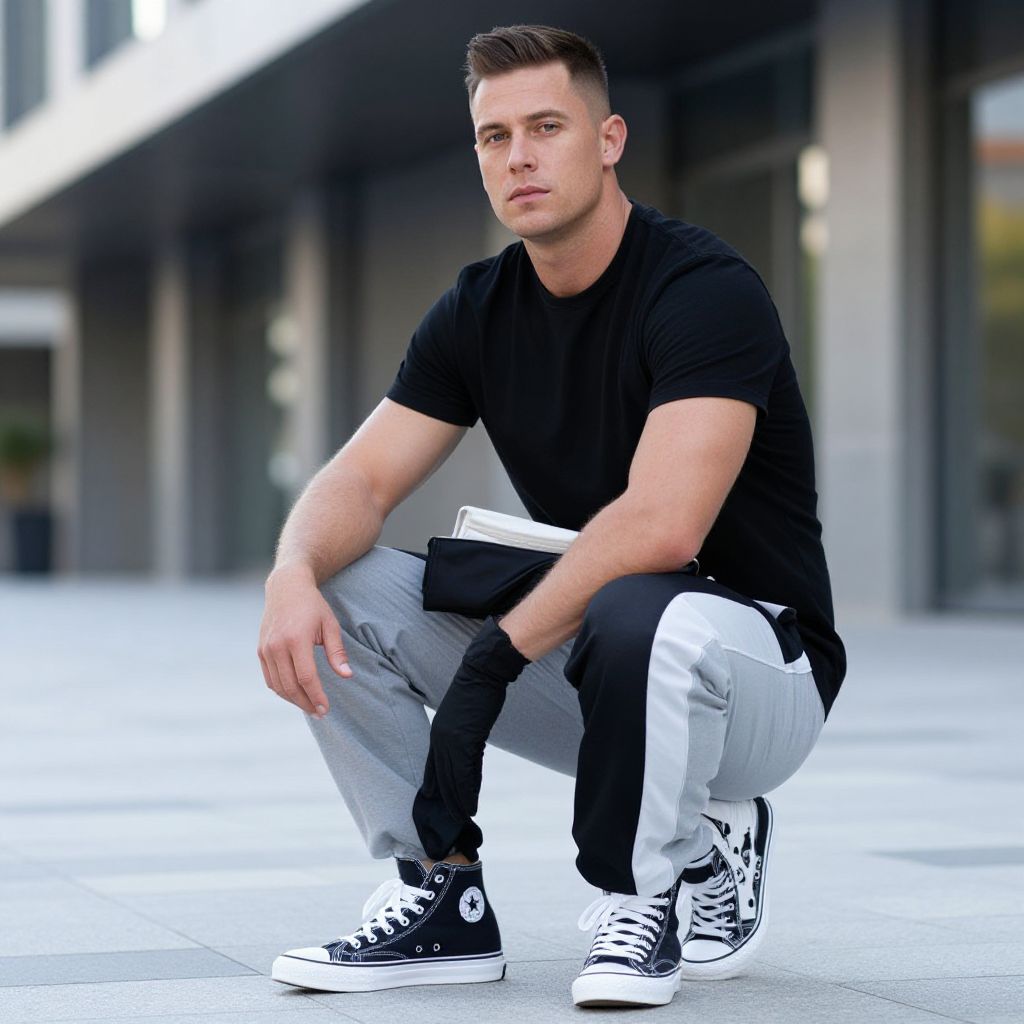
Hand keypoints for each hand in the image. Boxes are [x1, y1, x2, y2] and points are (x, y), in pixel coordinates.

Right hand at [258, 563, 351, 717]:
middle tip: (320, 712)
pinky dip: (282, 690)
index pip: (306, 677)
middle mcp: (277, 646)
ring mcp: (266, 649)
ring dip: (293, 700)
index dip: (316, 696)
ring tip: (310, 706)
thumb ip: (337, 652)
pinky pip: (270, 678)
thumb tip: (347, 676)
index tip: (326, 709)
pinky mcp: (261, 651)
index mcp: (296, 639)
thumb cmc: (313, 606)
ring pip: (278, 686)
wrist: (286, 588)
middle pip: (290, 686)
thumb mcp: (330, 625)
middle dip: (306, 703)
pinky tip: (295, 694)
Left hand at [413, 616, 529, 859]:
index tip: (438, 807)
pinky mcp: (466, 738)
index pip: (435, 769)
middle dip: (444, 800)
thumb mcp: (463, 716)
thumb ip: (461, 734)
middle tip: (447, 821)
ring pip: (452, 778)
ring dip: (457, 800)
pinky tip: (470, 803)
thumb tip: (465, 749)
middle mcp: (440, 738)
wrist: (483, 670)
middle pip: (440, 777)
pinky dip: (467, 789)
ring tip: (462, 817)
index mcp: (438, 733)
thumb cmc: (476, 690)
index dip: (437, 789)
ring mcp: (452, 739)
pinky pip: (466, 770)